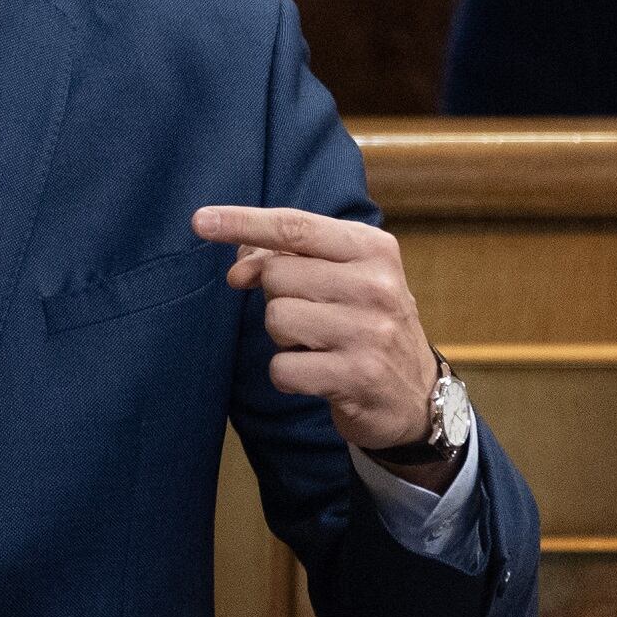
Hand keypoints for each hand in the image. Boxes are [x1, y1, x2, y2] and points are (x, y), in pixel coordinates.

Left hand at [192, 204, 436, 455]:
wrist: (416, 396)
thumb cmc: (365, 324)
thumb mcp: (343, 279)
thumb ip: (291, 260)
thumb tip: (237, 269)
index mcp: (372, 248)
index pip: (294, 226)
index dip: (242, 221)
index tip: (200, 220)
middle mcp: (376, 284)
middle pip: (276, 275)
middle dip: (277, 298)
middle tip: (310, 317)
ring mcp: (369, 331)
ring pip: (276, 319)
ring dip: (283, 339)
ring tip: (317, 346)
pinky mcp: (357, 375)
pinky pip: (282, 367)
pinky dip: (287, 375)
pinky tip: (316, 376)